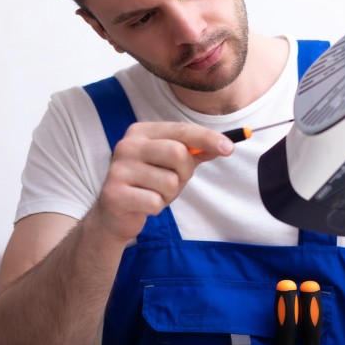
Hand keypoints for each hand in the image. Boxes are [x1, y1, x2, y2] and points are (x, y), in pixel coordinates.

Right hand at [95, 121, 232, 240]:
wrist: (114, 214)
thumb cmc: (148, 184)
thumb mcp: (171, 164)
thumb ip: (195, 152)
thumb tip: (224, 144)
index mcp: (140, 132)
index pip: (181, 130)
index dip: (207, 138)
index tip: (229, 148)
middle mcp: (127, 145)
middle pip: (178, 153)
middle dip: (185, 173)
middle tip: (174, 182)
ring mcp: (119, 169)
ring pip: (169, 182)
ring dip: (169, 194)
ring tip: (155, 194)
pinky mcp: (115, 193)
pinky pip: (156, 202)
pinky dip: (157, 207)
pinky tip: (144, 205)